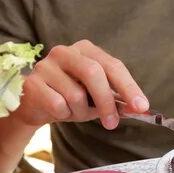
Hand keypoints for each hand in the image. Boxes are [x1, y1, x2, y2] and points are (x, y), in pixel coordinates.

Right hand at [13, 40, 148, 129]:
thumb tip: (138, 108)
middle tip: (112, 123)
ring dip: (80, 112)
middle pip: (94, 73)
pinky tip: (57, 111)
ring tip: (73, 112)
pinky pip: (58, 105)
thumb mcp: (94, 97)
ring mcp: (46, 65)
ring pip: (75, 94)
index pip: (112, 65)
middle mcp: (65, 51)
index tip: (141, 106)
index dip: (128, 86)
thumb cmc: (68, 97)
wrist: (32, 105)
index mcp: (85, 49)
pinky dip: (63, 115)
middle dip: (107, 102)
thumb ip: (115, 100)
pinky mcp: (32, 83)